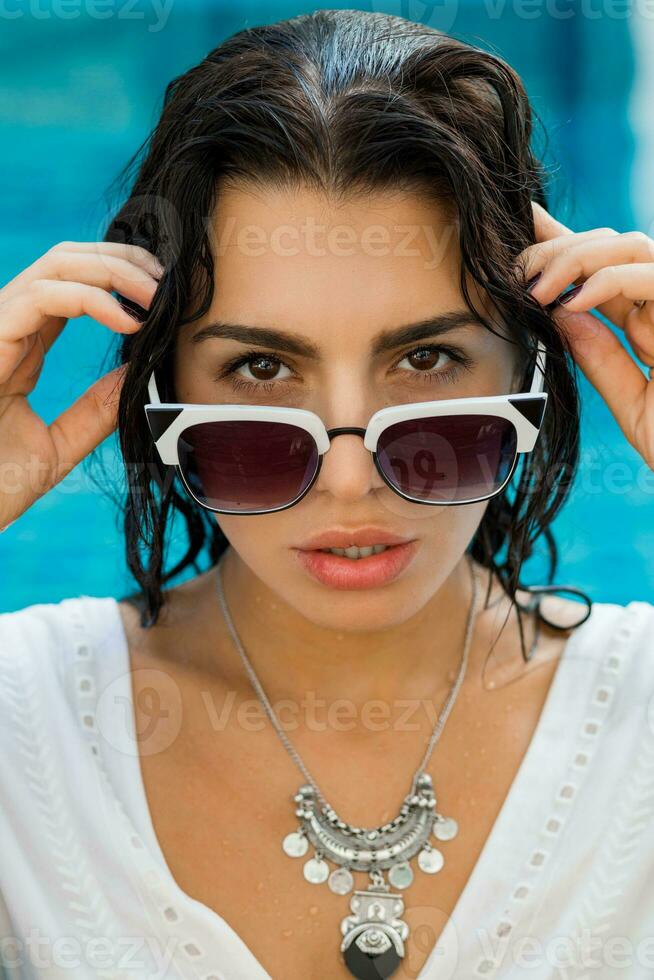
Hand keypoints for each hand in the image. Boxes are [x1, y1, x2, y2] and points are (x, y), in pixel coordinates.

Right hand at [0, 241, 162, 529]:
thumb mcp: (57, 447)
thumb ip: (94, 413)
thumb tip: (135, 378)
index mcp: (21, 346)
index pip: (72, 287)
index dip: (119, 278)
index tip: (163, 297)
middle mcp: (7, 328)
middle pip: (66, 261)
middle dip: (123, 261)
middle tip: (168, 285)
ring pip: (56, 266)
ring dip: (115, 271)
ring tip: (156, 296)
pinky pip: (41, 296)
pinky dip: (92, 298)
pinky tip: (128, 319)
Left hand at [515, 202, 653, 469]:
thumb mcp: (633, 404)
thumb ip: (603, 361)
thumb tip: (563, 315)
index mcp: (650, 323)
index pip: (601, 270)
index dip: (561, 243)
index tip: (519, 233)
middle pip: (611, 247)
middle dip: (556, 250)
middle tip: (515, 275)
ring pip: (630, 246)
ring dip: (574, 258)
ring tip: (537, 291)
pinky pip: (651, 275)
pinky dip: (606, 281)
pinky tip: (573, 303)